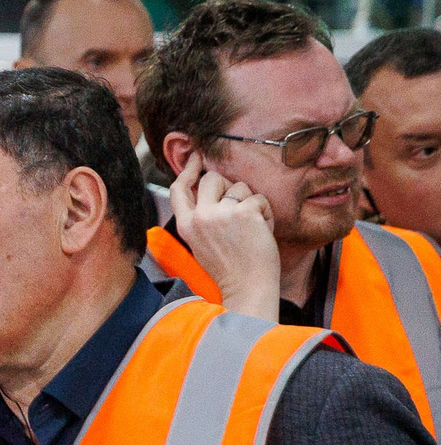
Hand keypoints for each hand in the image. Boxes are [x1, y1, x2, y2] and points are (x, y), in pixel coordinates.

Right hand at [169, 150, 280, 319]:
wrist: (247, 287)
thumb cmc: (230, 268)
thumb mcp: (202, 242)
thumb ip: (201, 216)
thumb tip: (208, 187)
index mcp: (186, 225)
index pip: (179, 188)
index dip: (187, 169)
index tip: (195, 157)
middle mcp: (200, 217)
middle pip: (211, 178)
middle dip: (228, 186)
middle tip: (238, 205)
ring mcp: (221, 214)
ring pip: (239, 186)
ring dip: (250, 202)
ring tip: (251, 228)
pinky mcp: (244, 213)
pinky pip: (258, 199)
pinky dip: (266, 213)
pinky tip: (262, 232)